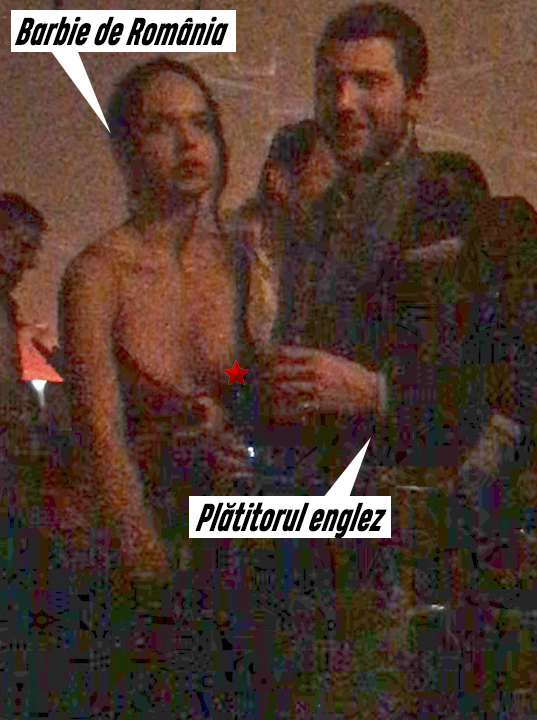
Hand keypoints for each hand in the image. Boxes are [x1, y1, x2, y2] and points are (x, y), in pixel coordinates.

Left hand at [266, 345, 381, 422]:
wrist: (370, 391)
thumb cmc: (350, 374)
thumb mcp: (330, 359)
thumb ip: (310, 356)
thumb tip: (289, 354)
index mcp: (317, 356)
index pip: (285, 352)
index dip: (270, 355)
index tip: (261, 358)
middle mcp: (314, 370)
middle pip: (281, 370)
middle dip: (267, 374)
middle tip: (258, 377)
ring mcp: (316, 387)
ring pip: (285, 387)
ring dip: (272, 390)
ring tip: (263, 392)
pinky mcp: (319, 403)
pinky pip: (295, 405)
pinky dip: (284, 407)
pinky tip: (275, 409)